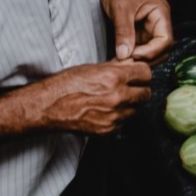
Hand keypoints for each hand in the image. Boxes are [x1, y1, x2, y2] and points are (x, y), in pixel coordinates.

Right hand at [33, 60, 152, 134]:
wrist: (49, 106)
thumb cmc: (66, 84)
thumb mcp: (93, 68)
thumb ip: (116, 67)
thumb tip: (131, 65)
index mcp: (114, 78)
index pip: (146, 74)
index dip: (142, 73)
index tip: (137, 74)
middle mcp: (117, 97)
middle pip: (146, 94)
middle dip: (140, 89)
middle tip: (130, 87)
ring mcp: (114, 116)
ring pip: (137, 109)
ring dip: (131, 104)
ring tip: (116, 99)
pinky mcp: (108, 130)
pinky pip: (124, 122)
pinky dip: (120, 116)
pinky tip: (107, 110)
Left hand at [99, 0, 173, 62]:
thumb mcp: (120, 9)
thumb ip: (124, 32)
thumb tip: (125, 55)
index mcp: (160, 12)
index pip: (166, 40)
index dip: (152, 51)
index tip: (134, 55)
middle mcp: (158, 21)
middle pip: (162, 48)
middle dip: (147, 58)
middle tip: (127, 62)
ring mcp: (149, 26)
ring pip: (151, 50)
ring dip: (139, 57)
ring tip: (122, 61)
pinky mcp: (139, 30)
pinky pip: (141, 46)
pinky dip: (133, 53)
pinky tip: (121, 56)